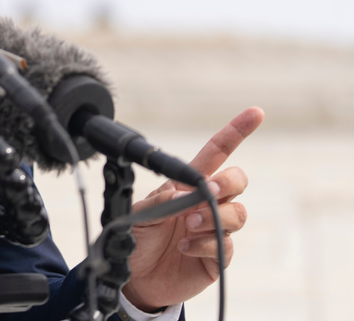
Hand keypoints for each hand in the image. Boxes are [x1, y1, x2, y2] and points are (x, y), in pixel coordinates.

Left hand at [120, 106, 264, 311]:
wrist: (136, 278)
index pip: (216, 153)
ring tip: (188, 225)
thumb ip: (160, 201)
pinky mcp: (218, 256)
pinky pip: (225, 244)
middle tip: (208, 192)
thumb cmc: (138, 239)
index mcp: (187, 185)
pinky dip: (205, 244)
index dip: (236, 132)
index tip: (256, 113)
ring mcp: (215, 230)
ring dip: (214, 216)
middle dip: (228, 183)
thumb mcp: (140, 213)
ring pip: (236, 213)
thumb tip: (183, 195)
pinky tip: (184, 247)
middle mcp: (206, 204)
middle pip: (236, 181)